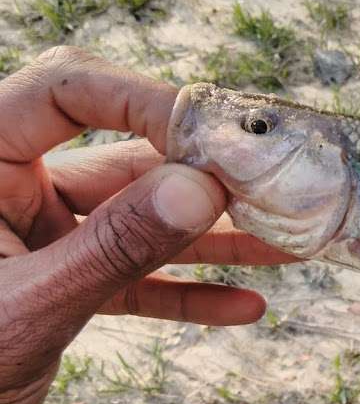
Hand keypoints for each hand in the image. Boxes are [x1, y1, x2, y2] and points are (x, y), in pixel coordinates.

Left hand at [0, 47, 292, 403]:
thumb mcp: (27, 308)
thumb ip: (114, 247)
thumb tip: (201, 188)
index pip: (65, 95)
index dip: (143, 101)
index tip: (216, 137)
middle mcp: (11, 191)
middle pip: (124, 160)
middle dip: (205, 180)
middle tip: (277, 190)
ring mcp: (37, 238)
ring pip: (141, 224)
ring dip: (212, 241)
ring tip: (287, 245)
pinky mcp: (59, 286)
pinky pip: (134, 280)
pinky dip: (185, 294)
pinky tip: (243, 305)